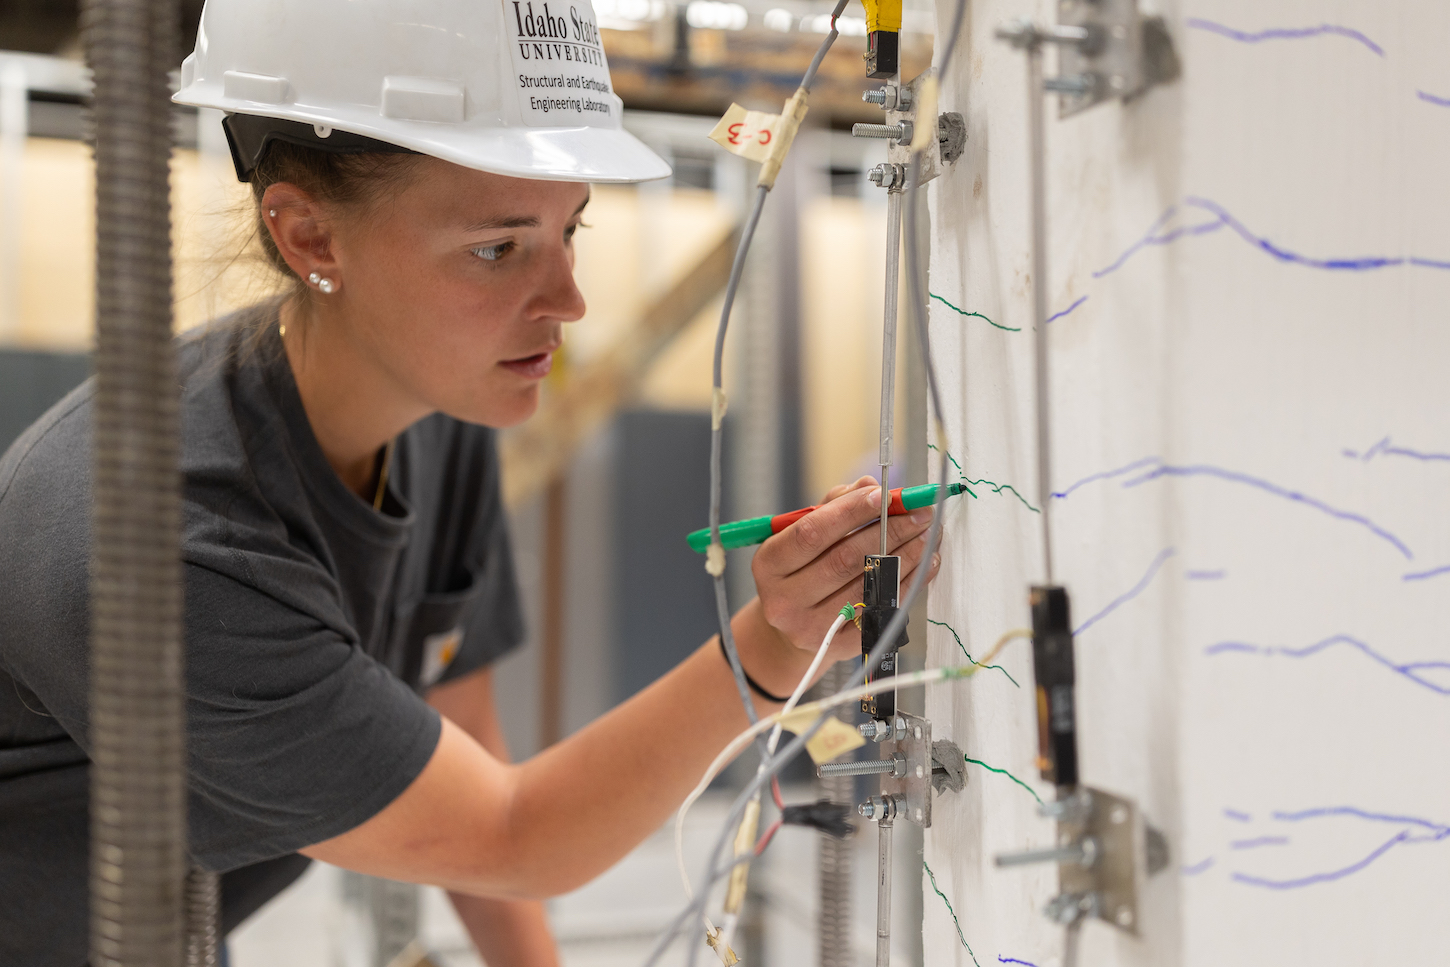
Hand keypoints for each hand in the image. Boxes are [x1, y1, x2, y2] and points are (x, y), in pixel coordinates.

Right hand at [748, 476, 940, 672]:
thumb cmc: (802, 570)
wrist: (793, 628)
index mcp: (769, 564)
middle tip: (919, 513)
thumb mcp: (803, 535)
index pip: (811, 532)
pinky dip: (910, 583)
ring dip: (907, 556)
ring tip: (929, 534)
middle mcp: (784, 600)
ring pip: (869, 586)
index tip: (884, 495)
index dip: (850, 511)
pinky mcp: (843, 647)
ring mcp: (812, 628)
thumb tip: (869, 485)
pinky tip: (926, 563)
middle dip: (889, 531)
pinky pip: (884, 610)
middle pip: (844, 560)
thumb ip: (833, 505)